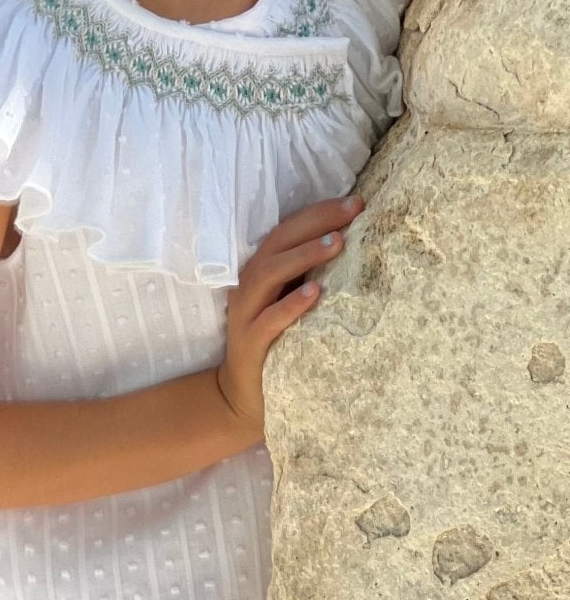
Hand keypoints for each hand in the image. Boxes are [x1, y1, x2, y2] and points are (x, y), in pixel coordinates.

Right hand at [215, 193, 363, 435]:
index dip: (319, 213)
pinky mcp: (250, 344)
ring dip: (303, 256)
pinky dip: (290, 305)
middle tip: (354, 211)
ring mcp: (246, 315)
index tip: (356, 202)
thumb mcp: (294, 304)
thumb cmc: (279, 345)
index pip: (287, 231)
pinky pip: (268, 321)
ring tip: (337, 244)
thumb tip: (356, 248)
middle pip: (278, 242)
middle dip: (316, 222)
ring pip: (268, 274)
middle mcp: (250, 287)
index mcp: (262, 272)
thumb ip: (312, 277)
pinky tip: (314, 293)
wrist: (243, 396)